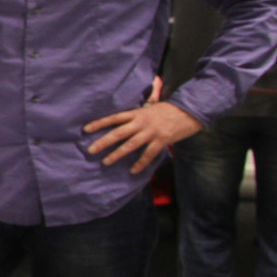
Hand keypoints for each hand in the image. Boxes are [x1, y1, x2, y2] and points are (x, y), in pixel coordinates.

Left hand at [83, 101, 201, 173]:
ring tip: (106, 161)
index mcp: (137, 113)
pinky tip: (132, 170)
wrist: (190, 111)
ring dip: (117, 154)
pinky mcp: (161, 140)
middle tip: (91, 150)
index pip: (114, 118)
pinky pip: (148, 154)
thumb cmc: (169, 109)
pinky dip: (140, 163)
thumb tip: (126, 116)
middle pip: (118, 133)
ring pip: (130, 145)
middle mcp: (141, 122)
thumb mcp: (151, 106)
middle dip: (103, 142)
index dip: (100, 123)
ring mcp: (151, 132)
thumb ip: (138, 111)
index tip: (86, 129)